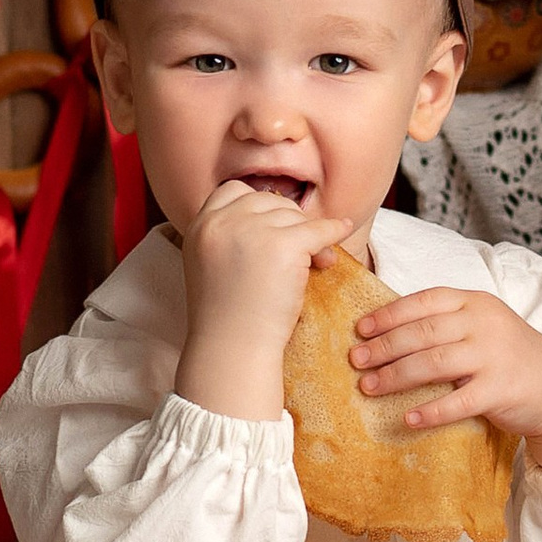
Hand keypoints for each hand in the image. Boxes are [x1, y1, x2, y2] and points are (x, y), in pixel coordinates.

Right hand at [175, 179, 339, 419]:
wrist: (231, 350)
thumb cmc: (227, 319)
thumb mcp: (212, 266)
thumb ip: (231, 237)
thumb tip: (282, 216)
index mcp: (200, 226)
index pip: (232, 191)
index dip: (258, 206)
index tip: (274, 226)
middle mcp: (221, 221)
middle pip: (268, 201)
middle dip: (289, 221)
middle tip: (305, 250)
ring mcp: (250, 231)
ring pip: (293, 216)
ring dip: (309, 236)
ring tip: (318, 264)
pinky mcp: (281, 245)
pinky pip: (317, 230)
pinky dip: (333, 232)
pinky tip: (342, 232)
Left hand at [352, 288, 541, 473]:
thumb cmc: (507, 356)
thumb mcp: (481, 326)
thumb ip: (444, 323)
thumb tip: (384, 334)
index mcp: (475, 303)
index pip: (424, 301)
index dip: (389, 314)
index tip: (360, 329)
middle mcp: (484, 324)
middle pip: (423, 333)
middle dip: (384, 347)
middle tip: (356, 360)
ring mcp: (494, 356)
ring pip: (434, 363)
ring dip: (395, 376)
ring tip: (368, 387)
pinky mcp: (501, 390)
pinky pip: (458, 402)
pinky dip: (430, 411)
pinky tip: (407, 419)